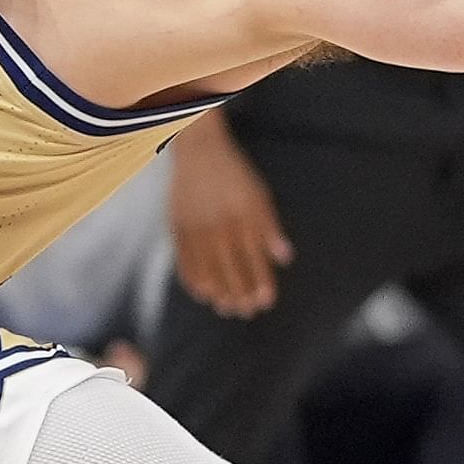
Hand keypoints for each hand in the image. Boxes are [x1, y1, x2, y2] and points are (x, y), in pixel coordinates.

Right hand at [167, 116, 291, 317]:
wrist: (198, 150)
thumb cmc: (235, 174)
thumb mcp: (259, 196)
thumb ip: (271, 228)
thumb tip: (285, 259)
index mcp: (243, 218)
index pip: (254, 260)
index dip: (260, 283)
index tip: (265, 302)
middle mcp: (219, 226)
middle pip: (230, 270)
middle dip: (239, 295)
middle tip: (246, 313)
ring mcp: (196, 228)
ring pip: (207, 270)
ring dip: (218, 293)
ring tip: (226, 309)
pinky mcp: (177, 227)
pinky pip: (184, 260)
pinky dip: (192, 279)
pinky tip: (202, 293)